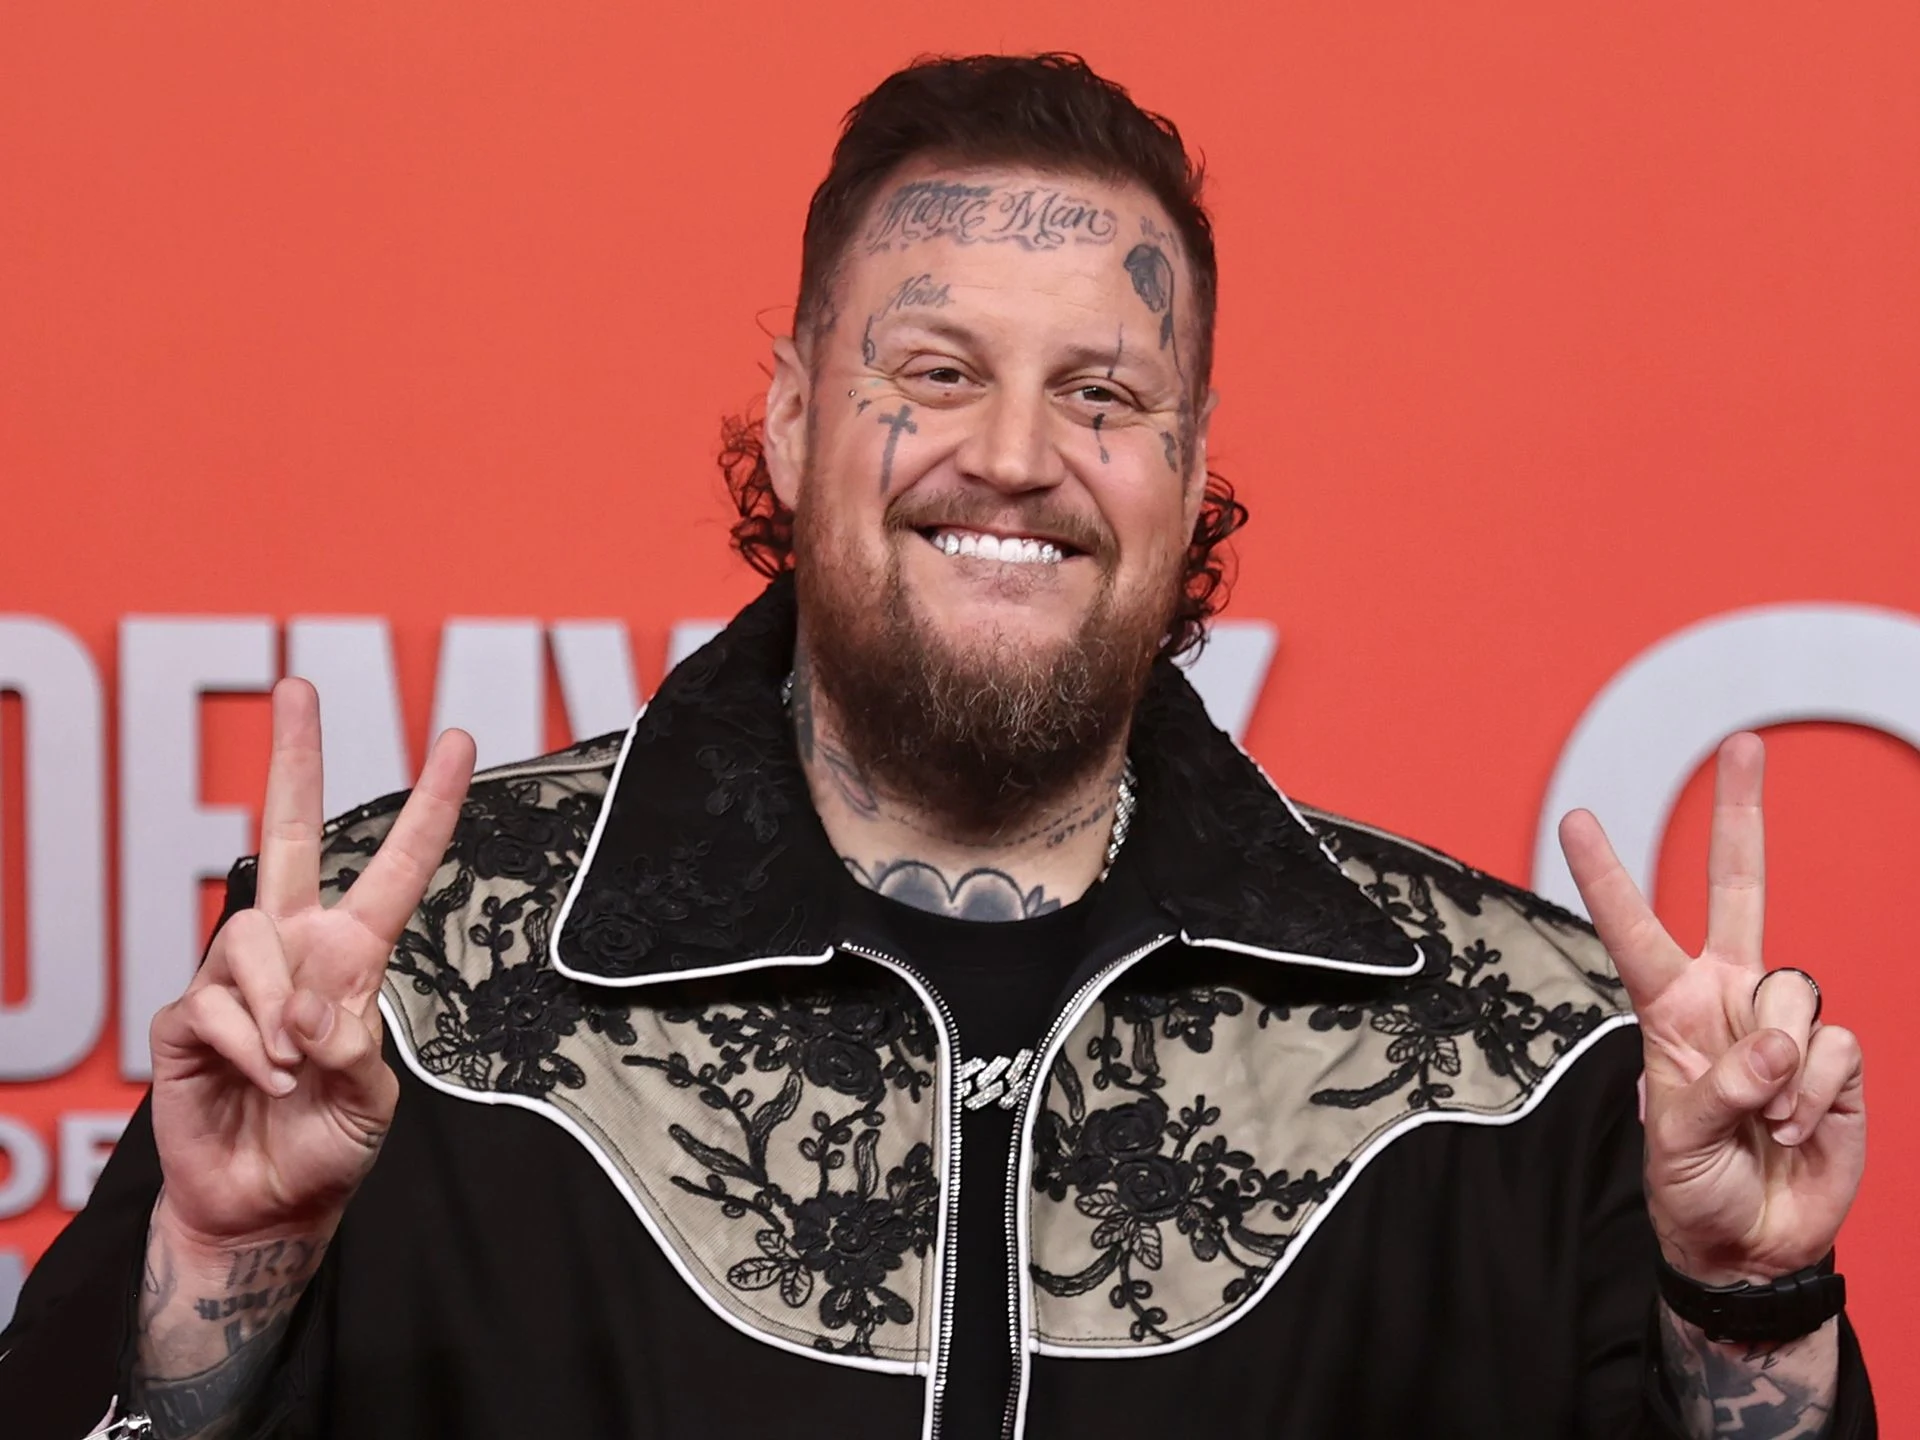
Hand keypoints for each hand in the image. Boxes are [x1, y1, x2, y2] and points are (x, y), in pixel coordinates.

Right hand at [147, 678, 474, 1247]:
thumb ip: (358, 1048)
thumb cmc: (329, 1145)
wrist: (266, 1207)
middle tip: (297, 684)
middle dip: (295, 758)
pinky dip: (246, 1049)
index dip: (428, 808)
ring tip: (293, 1068)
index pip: (397, 870)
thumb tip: (313, 1005)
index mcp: (353, 957)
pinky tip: (261, 1081)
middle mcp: (293, 950)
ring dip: (278, 1012)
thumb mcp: (374, 1100)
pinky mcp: (186, 1018)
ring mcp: (235, 979)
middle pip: (290, 835)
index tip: (456, 740)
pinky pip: (213, 1005)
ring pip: (251, 940)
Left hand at [1559, 732, 1865, 1284]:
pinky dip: (1812, 1095)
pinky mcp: (1838, 1060)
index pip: (1636, 928)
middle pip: (1742, 889)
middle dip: (1744, 815)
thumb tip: (1774, 1045)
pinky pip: (1834, 1050)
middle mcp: (1728, 996)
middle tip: (1745, 744)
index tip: (1576, 817)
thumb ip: (1717, 1086)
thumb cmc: (1693, 1183)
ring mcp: (1785, 1023)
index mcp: (1671, 1006)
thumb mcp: (1673, 1138)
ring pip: (1793, 993)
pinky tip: (1794, 1126)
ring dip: (1776, 1068)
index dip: (1608, 875)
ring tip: (1758, 1117)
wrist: (1750, 1243)